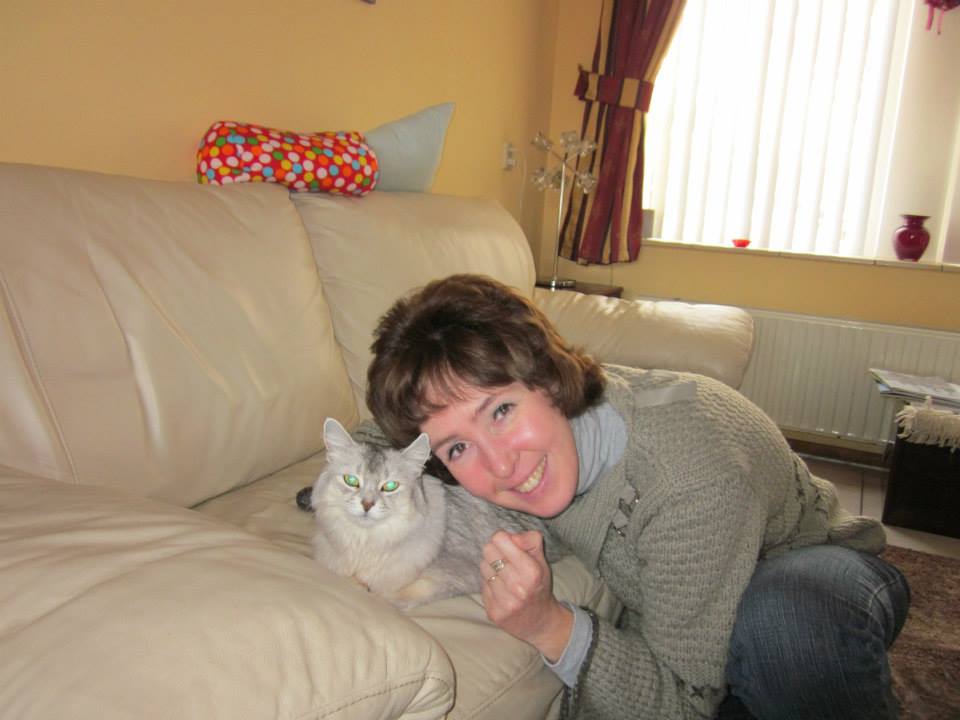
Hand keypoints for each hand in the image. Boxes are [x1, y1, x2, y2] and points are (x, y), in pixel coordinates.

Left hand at [481, 530, 572, 661]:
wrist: (540, 623)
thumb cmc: (539, 585)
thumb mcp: (542, 560)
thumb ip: (530, 540)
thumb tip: (509, 536)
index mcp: (531, 572)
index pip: (500, 539)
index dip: (503, 538)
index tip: (509, 544)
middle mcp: (517, 588)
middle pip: (487, 550)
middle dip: (496, 551)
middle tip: (505, 559)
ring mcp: (504, 602)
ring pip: (482, 567)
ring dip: (491, 568)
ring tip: (504, 575)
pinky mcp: (493, 613)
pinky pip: (482, 585)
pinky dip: (489, 584)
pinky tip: (501, 589)